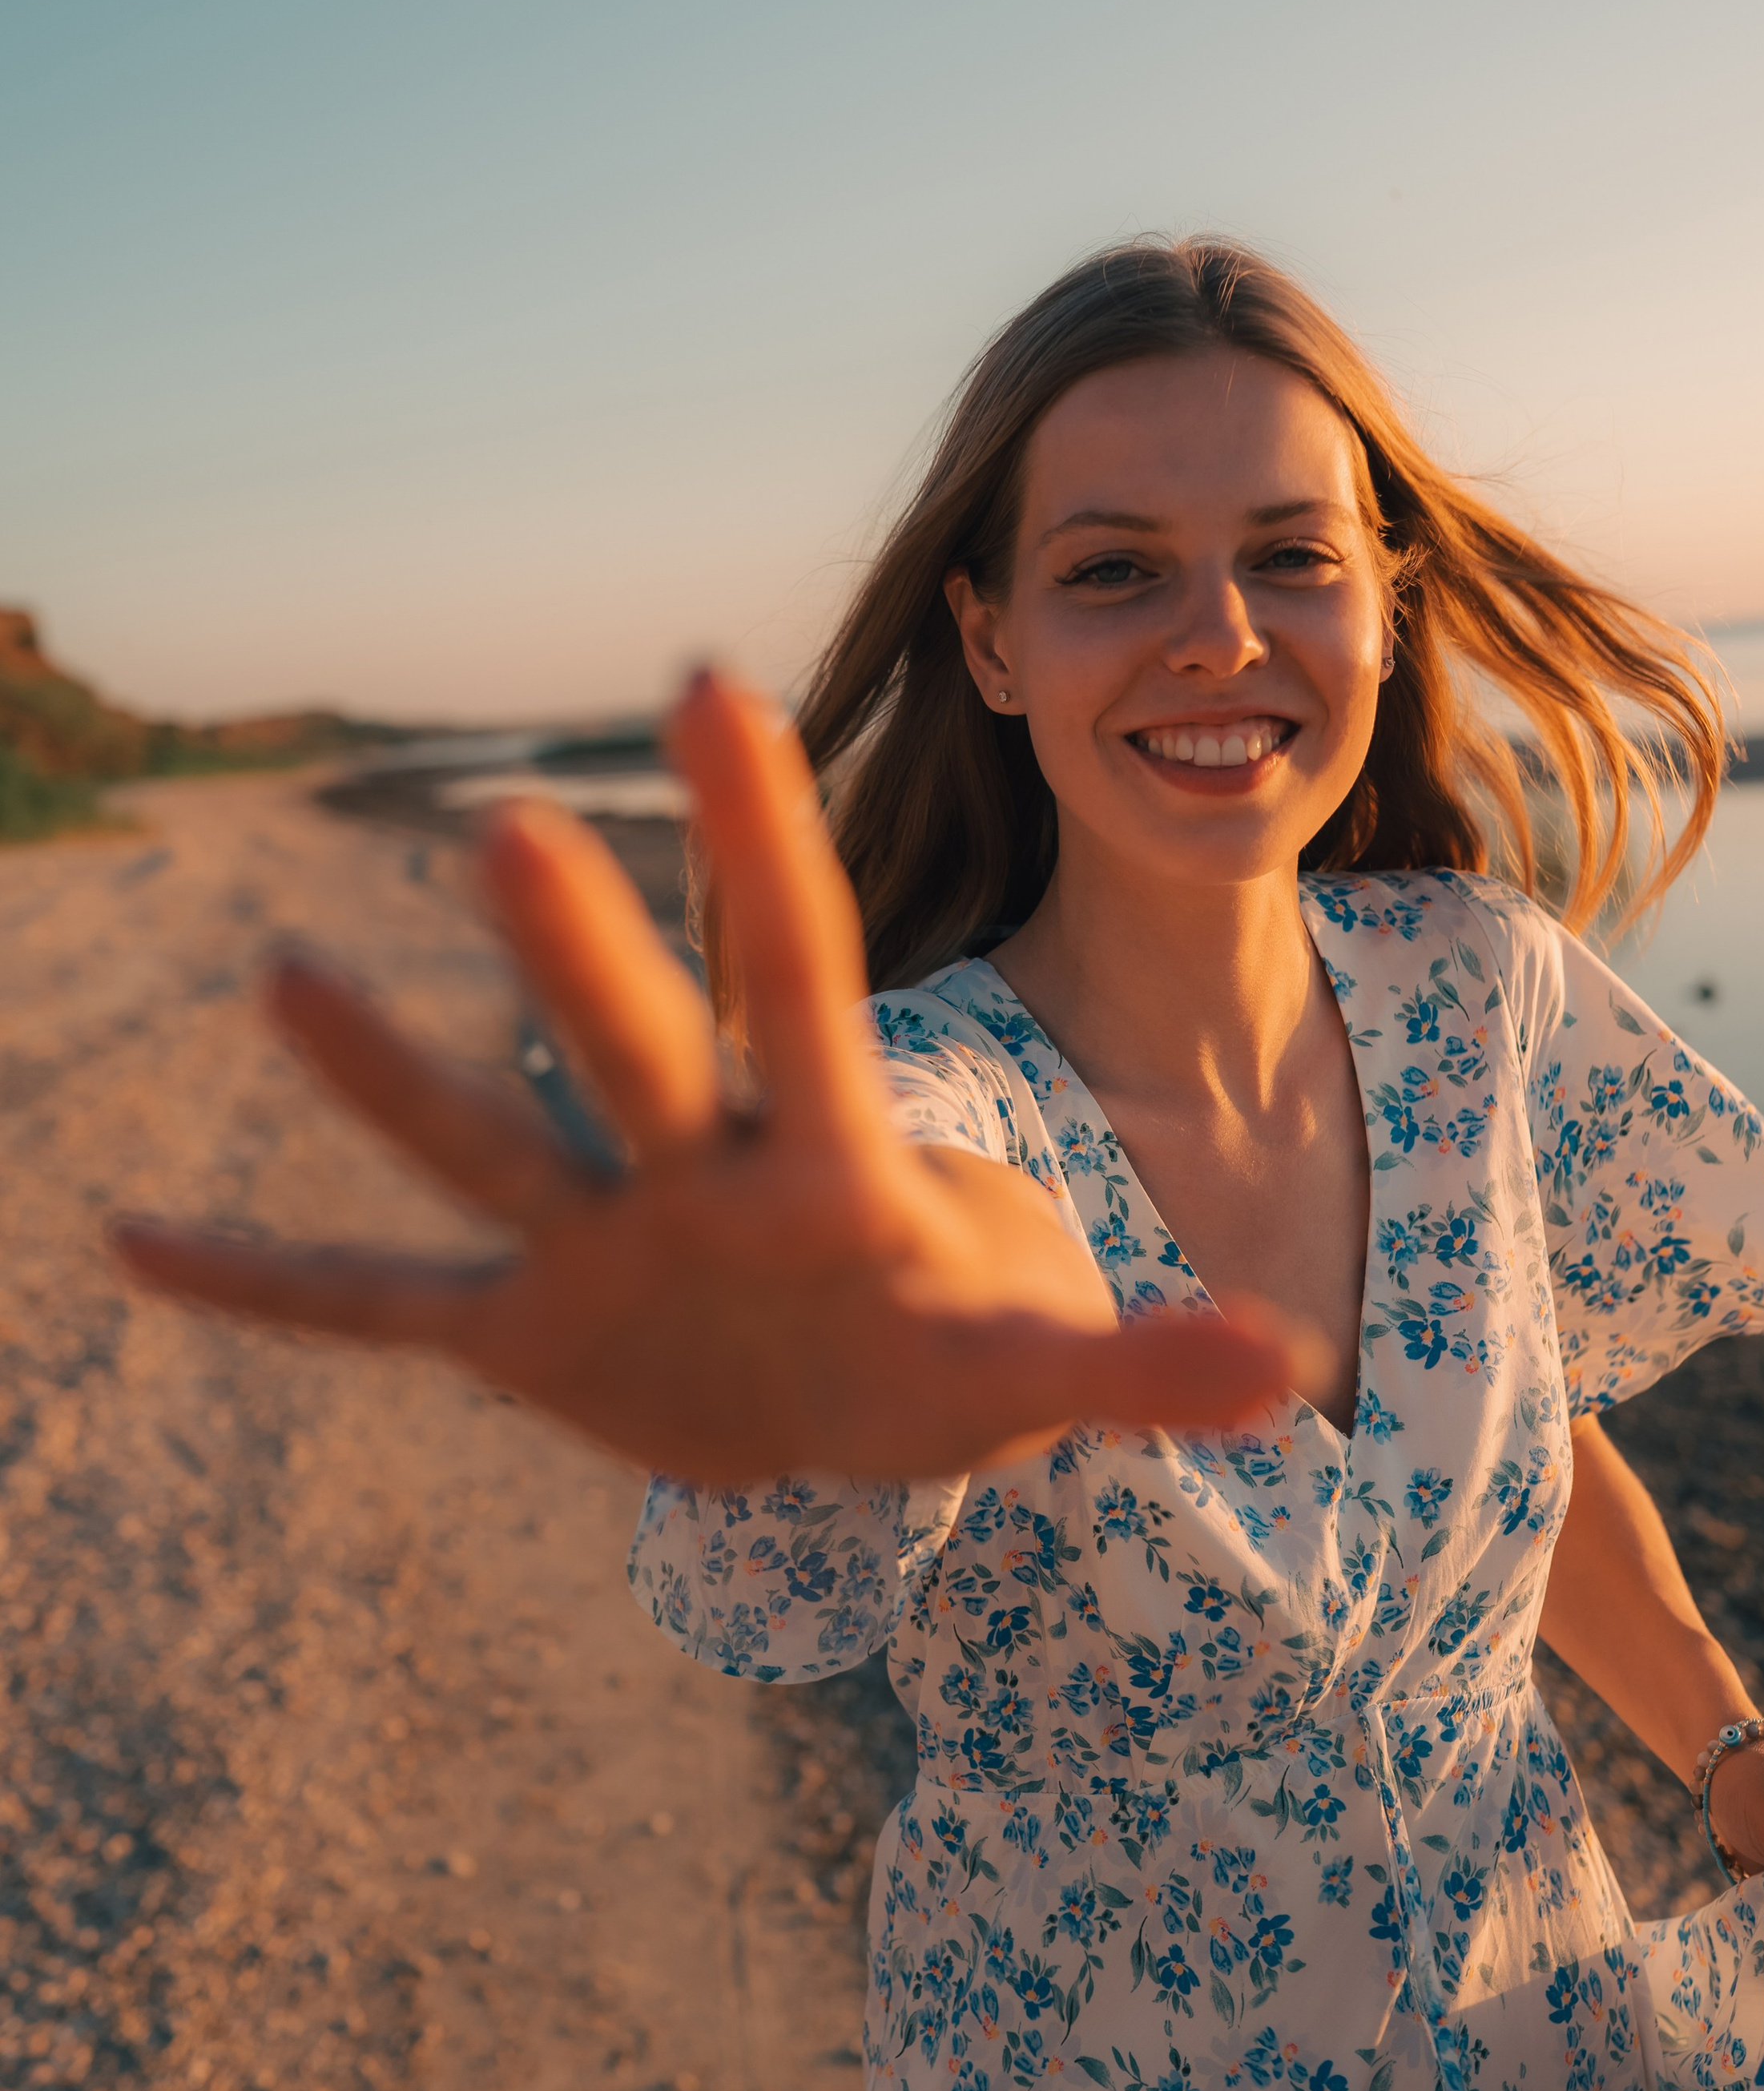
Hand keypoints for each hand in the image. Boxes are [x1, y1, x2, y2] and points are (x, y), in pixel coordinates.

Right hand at [113, 671, 1300, 1486]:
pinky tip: (135, 1243)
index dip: (762, 837)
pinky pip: (377, 1305)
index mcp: (827, 1147)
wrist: (853, 1407)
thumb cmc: (951, 1351)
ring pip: (486, 1142)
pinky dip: (273, 1282)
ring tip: (281, 974)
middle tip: (509, 829)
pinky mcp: (528, 1330)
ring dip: (387, 1076)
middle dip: (583, 957)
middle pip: (637, 1039)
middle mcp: (695, 1159)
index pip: (798, 961)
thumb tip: (1301, 1368)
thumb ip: (1144, 1364)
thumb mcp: (1038, 1371)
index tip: (716, 683)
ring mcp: (599, 1239)